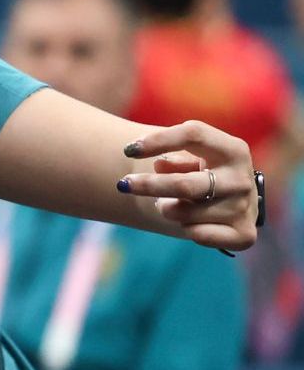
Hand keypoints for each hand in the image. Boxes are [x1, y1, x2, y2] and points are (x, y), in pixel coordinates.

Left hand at [118, 121, 258, 250]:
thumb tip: (160, 167)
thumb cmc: (203, 171)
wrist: (235, 202)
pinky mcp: (244, 234)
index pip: (194, 134)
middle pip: (184, 185)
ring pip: (185, 213)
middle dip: (149, 186)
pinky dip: (185, 229)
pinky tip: (188, 221)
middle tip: (124, 184)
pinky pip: (198, 235)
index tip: (129, 150)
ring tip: (168, 203)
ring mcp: (245, 207)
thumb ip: (174, 157)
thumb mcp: (191, 156)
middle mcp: (241, 178)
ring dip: (166, 208)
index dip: (159, 140)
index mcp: (232, 149)